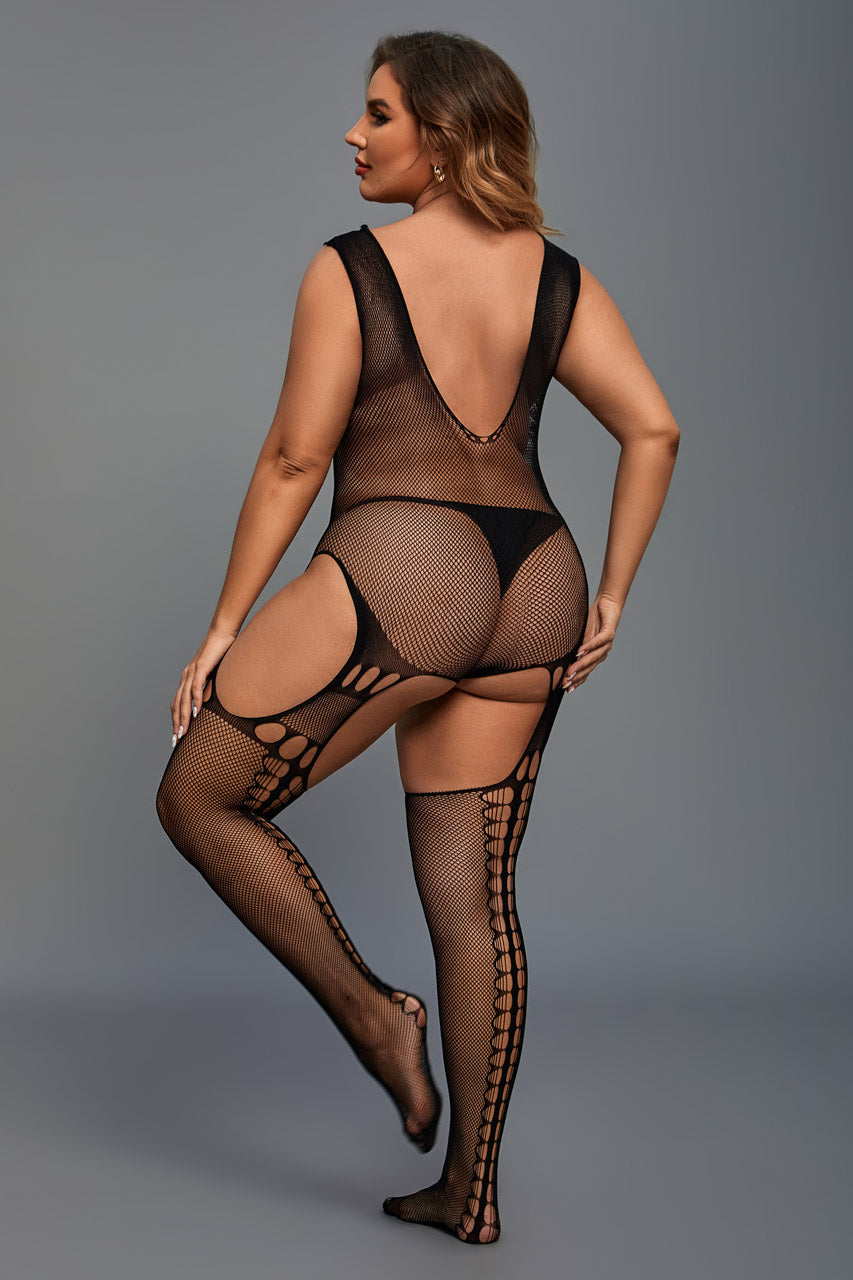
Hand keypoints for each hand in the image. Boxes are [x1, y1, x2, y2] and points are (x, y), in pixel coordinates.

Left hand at [170, 626, 237, 746]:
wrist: (223, 633)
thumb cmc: (222, 653)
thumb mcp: (216, 675)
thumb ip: (212, 687)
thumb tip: (214, 702)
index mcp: (188, 679)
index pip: (178, 703)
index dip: (176, 720)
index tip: (177, 736)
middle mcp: (186, 676)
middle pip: (177, 704)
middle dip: (176, 724)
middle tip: (176, 740)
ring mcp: (192, 671)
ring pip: (184, 699)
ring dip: (183, 716)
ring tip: (184, 731)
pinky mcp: (201, 667)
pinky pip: (196, 687)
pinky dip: (195, 700)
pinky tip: (196, 712)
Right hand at [562, 594, 622, 690]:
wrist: (608, 604)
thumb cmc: (595, 620)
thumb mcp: (583, 637)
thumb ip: (578, 648)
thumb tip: (568, 659)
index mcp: (596, 655)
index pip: (586, 671)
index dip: (577, 680)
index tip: (565, 688)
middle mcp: (603, 652)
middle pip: (589, 667)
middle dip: (576, 676)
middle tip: (565, 683)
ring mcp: (607, 644)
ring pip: (593, 657)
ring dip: (581, 664)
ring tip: (571, 671)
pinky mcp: (609, 633)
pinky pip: (599, 641)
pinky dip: (590, 646)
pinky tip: (580, 651)